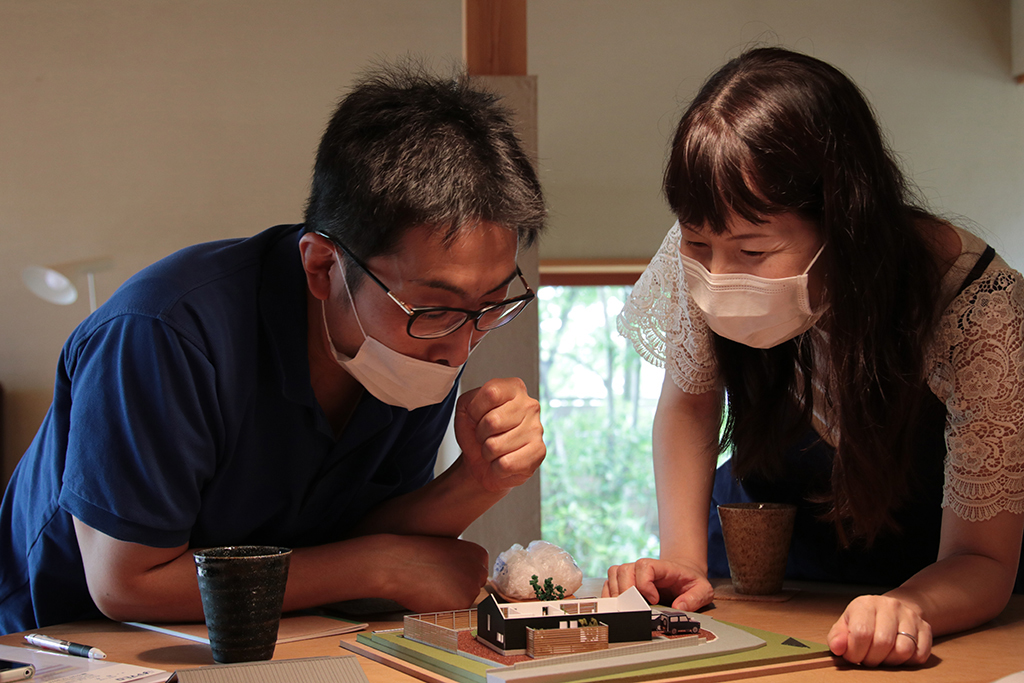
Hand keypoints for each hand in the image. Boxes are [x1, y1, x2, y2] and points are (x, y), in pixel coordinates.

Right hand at [380, 535, 489, 613]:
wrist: (399, 563)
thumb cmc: (417, 555)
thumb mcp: (448, 550)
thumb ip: (462, 562)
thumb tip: (466, 577)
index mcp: (479, 553)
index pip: (478, 573)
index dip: (460, 576)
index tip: (448, 575)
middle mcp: (480, 569)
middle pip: (474, 588)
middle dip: (459, 588)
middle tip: (438, 582)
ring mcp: (473, 586)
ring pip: (465, 600)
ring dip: (451, 598)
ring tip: (433, 586)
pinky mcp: (463, 602)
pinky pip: (455, 610)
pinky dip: (444, 607)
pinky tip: (431, 594)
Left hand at [454, 377, 544, 492]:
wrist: (481, 462)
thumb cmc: (475, 433)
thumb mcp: (465, 409)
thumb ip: (469, 401)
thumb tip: (480, 411)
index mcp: (514, 388)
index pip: (491, 393)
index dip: (475, 410)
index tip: (475, 417)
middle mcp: (529, 405)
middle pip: (493, 421)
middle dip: (480, 434)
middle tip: (485, 435)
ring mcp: (537, 428)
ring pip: (496, 445)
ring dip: (487, 452)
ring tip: (494, 448)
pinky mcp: (538, 452)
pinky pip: (506, 464)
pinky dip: (497, 467)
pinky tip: (503, 459)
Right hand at [603, 558, 713, 610]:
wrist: (685, 575)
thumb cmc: (692, 582)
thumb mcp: (703, 590)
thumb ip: (694, 598)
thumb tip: (678, 607)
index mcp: (663, 567)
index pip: (645, 566)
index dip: (644, 583)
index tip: (654, 599)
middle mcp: (644, 567)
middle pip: (625, 569)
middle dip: (626, 590)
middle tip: (636, 607)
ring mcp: (634, 573)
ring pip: (615, 573)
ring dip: (617, 592)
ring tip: (627, 607)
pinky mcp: (627, 581)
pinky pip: (610, 582)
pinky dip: (610, 594)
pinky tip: (619, 606)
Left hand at [827, 594, 930, 666]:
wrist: (891, 610)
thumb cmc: (864, 620)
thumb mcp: (845, 625)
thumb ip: (838, 637)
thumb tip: (838, 648)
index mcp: (866, 604)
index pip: (861, 633)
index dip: (856, 652)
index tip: (853, 657)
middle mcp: (890, 606)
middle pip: (883, 643)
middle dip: (872, 659)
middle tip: (867, 659)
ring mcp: (910, 616)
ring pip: (903, 650)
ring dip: (890, 662)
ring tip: (882, 657)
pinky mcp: (926, 628)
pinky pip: (920, 654)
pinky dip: (907, 662)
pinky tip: (896, 655)